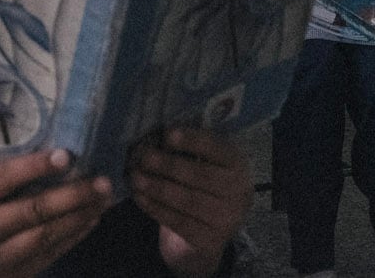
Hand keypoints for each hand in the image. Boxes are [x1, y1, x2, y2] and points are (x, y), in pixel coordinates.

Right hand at [0, 149, 110, 277]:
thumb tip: (48, 161)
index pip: (1, 180)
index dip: (34, 166)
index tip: (65, 155)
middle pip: (32, 211)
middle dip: (72, 195)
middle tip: (102, 181)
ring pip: (46, 236)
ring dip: (80, 217)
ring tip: (104, 199)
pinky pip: (49, 256)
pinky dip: (72, 237)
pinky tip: (89, 221)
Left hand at [130, 127, 253, 276]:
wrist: (213, 226)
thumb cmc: (203, 183)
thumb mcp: (205, 162)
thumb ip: (186, 150)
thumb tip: (154, 138)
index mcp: (237, 164)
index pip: (216, 148)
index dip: (192, 140)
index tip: (167, 134)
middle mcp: (238, 192)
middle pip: (200, 176)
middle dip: (168, 165)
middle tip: (143, 157)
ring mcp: (227, 219)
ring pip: (188, 201)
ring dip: (158, 188)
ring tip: (136, 178)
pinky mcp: (210, 240)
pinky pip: (179, 223)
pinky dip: (157, 209)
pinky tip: (140, 197)